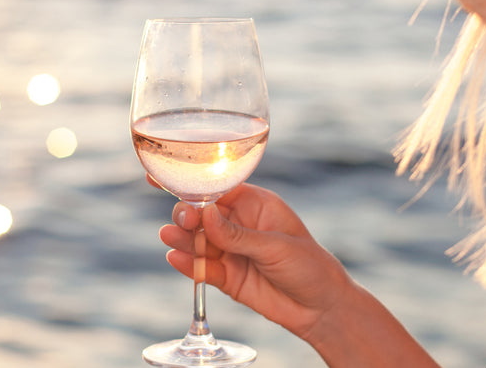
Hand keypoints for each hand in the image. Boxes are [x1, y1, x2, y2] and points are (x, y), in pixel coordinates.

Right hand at [158, 182, 352, 339]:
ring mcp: (230, 251)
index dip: (191, 182)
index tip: (163, 176)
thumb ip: (238, 234)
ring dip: (182, 238)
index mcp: (255, 205)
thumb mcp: (277, 246)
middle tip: (183, 220)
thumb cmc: (309, 266)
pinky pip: (202, 268)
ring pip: (198, 241)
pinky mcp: (226, 277)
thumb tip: (204, 214)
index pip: (217, 188)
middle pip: (201, 214)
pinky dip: (188, 264)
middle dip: (187, 214)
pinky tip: (176, 258)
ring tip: (169, 236)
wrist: (321, 309)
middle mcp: (238, 225)